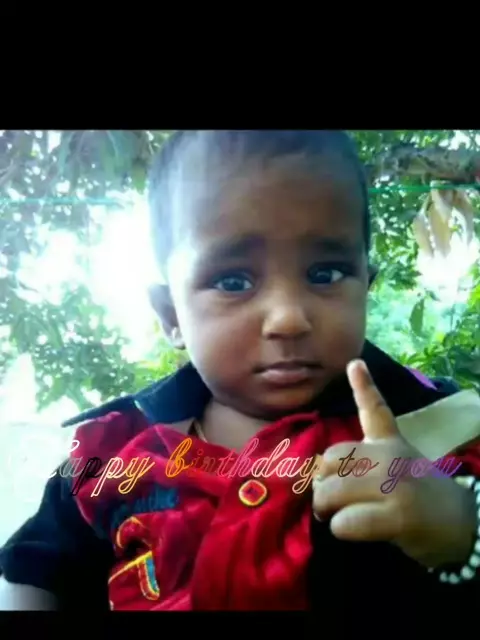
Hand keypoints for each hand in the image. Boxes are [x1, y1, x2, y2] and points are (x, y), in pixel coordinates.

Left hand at [312, 359, 476, 568]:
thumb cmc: (420, 495)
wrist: (463, 524)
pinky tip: (355, 530)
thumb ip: (362, 462)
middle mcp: (390, 456)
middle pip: (330, 460)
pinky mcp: (397, 515)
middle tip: (330, 499)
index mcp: (391, 442)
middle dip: (321, 483)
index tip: (354, 363)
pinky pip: (344, 521)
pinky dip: (340, 529)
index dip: (364, 386)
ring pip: (331, 491)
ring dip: (326, 510)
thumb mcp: (396, 465)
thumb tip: (319, 474)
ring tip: (336, 516)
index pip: (375, 409)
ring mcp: (394, 484)